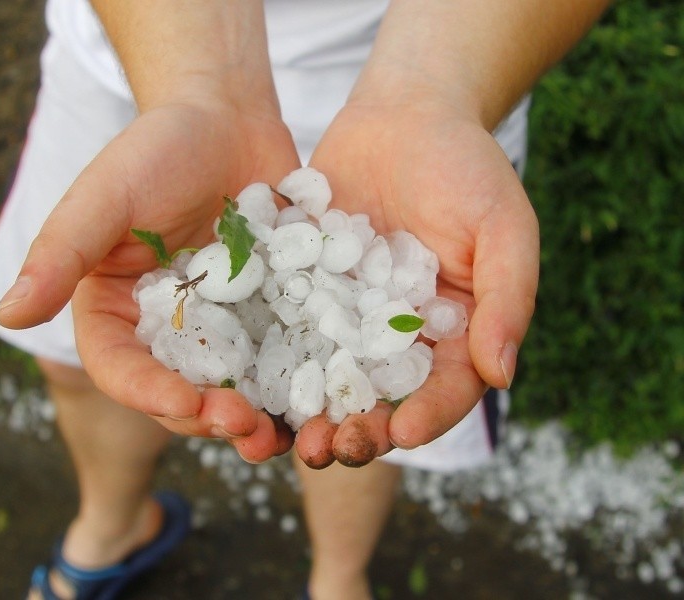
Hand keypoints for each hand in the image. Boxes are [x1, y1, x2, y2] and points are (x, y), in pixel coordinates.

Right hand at [0, 102, 300, 461]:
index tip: (186, 403)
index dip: (148, 394)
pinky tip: (319, 397)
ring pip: (232, 388)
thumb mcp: (105, 196)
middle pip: (180, 391)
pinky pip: (280, 357)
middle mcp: (166, 328)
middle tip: (245, 426)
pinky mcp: (267, 315)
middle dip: (208, 417)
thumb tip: (8, 313)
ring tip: (280, 433)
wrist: (227, 120)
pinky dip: (295, 383)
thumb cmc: (156, 149)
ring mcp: (221, 326)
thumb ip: (61, 251)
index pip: (121, 368)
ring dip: (254, 419)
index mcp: (115, 310)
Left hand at [295, 100, 538, 467]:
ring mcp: (348, 311)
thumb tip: (502, 375)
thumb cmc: (467, 167)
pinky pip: (289, 325)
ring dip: (306, 407)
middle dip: (357, 427)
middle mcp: (397, 331)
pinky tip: (248, 376)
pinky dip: (270, 355)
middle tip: (329, 447)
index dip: (427, 415)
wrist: (406, 115)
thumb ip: (507, 298)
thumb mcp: (502, 227)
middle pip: (379, 394)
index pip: (445, 387)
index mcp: (453, 329)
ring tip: (282, 432)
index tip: (404, 433)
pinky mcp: (308, 285)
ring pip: (327, 373)